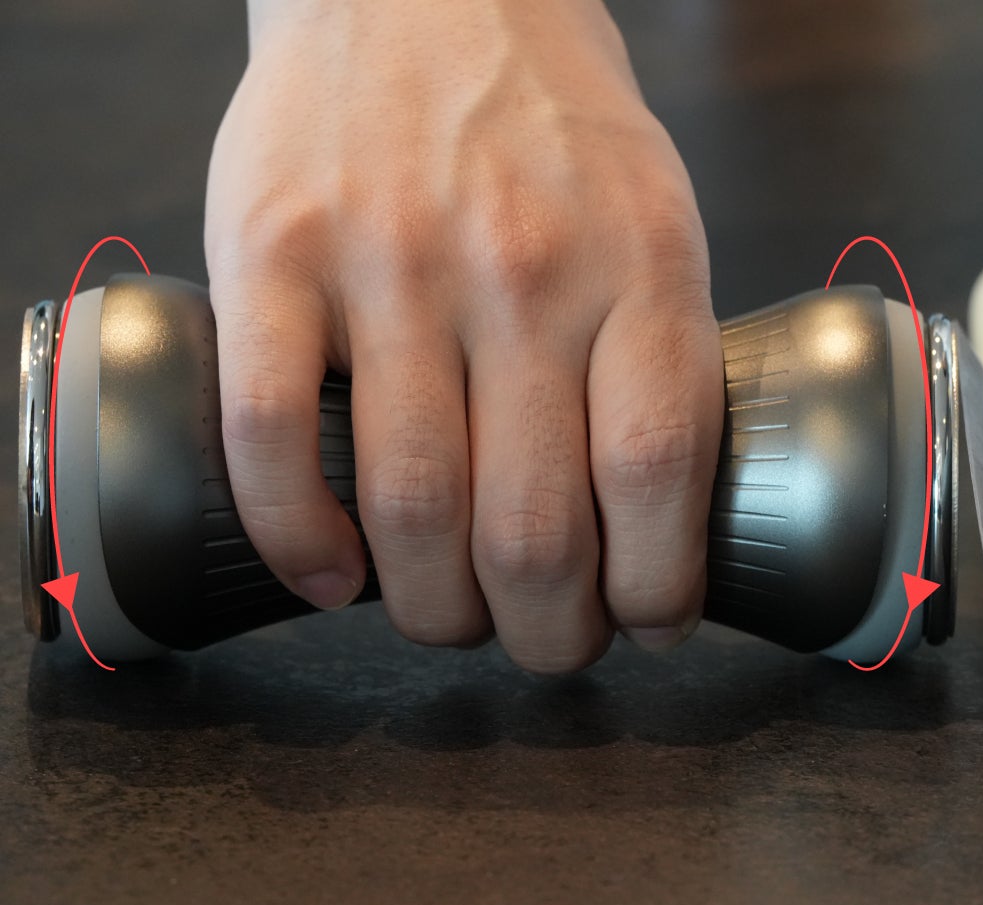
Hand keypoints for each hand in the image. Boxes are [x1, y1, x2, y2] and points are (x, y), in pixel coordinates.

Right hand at [205, 0, 721, 670]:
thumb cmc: (554, 131)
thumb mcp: (658, 224)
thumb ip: (660, 358)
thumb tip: (660, 525)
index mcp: (637, 267)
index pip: (655, 474)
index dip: (653, 588)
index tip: (648, 624)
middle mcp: (518, 269)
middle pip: (533, 527)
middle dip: (547, 633)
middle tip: (547, 644)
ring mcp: (389, 261)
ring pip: (408, 509)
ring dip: (435, 611)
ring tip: (453, 621)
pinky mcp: (271, 253)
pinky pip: (271, 440)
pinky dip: (299, 541)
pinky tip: (333, 578)